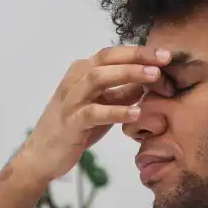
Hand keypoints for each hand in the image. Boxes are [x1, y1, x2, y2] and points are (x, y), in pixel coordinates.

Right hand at [10, 46, 171, 181]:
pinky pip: (93, 113)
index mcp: (81, 72)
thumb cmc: (74, 129)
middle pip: (106, 59)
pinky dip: (116, 111)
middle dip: (138, 56)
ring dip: (128, 74)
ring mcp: (69, 101)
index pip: (113, 54)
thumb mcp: (102, 106)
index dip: (140, 51)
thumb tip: (150, 82)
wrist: (41, 156)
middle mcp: (73, 81)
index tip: (166, 54)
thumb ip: (122, 93)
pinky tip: (136, 113)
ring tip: (154, 77)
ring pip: (98, 78)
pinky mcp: (69, 123)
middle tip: (165, 59)